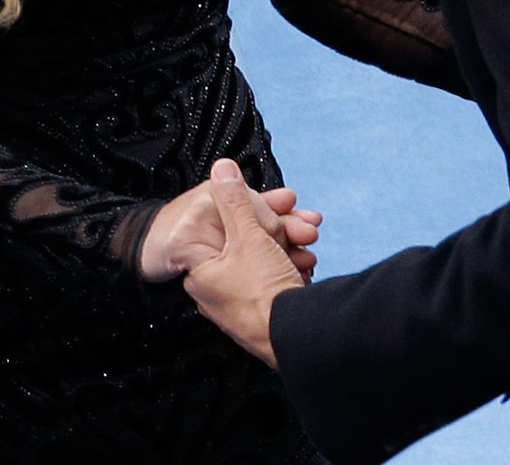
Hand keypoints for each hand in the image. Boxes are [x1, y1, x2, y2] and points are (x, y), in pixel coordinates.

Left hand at [183, 158, 307, 366]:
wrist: (296, 339)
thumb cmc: (265, 296)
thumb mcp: (249, 237)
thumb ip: (235, 201)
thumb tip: (221, 169)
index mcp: (200, 269)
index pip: (219, 223)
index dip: (248, 208)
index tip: (272, 204)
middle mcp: (214, 287)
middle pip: (245, 241)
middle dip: (278, 228)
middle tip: (302, 224)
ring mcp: (237, 301)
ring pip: (263, 259)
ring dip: (289, 246)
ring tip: (308, 243)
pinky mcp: (259, 311)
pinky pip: (272, 279)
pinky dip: (290, 268)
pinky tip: (305, 265)